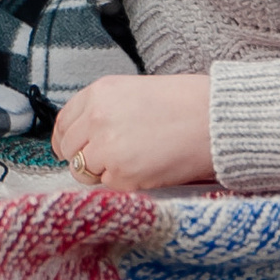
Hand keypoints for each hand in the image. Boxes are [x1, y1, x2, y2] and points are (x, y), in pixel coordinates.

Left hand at [50, 73, 215, 190]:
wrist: (215, 120)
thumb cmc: (186, 105)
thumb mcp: (134, 93)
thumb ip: (106, 111)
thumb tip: (87, 135)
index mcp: (98, 93)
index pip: (64, 123)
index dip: (68, 140)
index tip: (74, 150)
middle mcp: (95, 118)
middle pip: (69, 148)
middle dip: (85, 158)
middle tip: (108, 163)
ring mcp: (106, 147)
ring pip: (83, 171)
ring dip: (102, 173)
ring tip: (133, 165)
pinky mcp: (122, 174)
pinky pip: (108, 187)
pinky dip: (123, 185)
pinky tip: (145, 172)